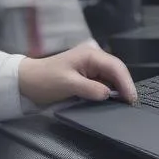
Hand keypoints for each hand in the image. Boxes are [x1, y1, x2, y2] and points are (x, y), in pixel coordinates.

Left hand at [18, 42, 137, 107]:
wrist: (26, 81)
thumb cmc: (44, 80)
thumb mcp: (68, 85)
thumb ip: (91, 89)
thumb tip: (108, 94)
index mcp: (90, 54)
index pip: (116, 67)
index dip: (126, 83)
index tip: (132, 99)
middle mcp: (93, 57)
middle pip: (116, 71)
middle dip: (124, 86)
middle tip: (131, 104)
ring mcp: (89, 66)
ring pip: (111, 77)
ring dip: (117, 89)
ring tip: (124, 104)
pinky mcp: (86, 75)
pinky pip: (103, 82)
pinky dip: (109, 91)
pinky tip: (112, 100)